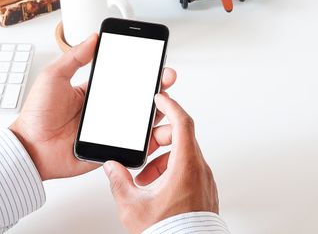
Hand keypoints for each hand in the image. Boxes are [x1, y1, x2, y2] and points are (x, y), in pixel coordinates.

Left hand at [9, 34, 176, 180]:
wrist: (29, 147)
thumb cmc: (36, 114)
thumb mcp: (54, 77)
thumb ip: (74, 58)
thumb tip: (93, 37)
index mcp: (94, 92)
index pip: (123, 79)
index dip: (140, 71)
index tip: (154, 59)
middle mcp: (104, 111)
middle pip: (137, 99)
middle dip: (156, 88)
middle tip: (165, 78)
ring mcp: (108, 131)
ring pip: (139, 122)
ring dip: (156, 112)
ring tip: (165, 103)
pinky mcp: (108, 149)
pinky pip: (131, 145)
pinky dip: (146, 140)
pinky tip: (155, 130)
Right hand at [104, 94, 218, 233]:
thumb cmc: (167, 233)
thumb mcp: (133, 206)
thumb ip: (119, 181)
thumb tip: (112, 168)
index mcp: (185, 167)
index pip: (182, 123)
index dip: (171, 106)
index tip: (161, 98)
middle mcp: (200, 170)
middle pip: (182, 138)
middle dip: (159, 139)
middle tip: (144, 149)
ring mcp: (205, 181)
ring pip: (185, 155)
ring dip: (164, 159)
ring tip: (146, 178)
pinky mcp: (205, 191)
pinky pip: (189, 170)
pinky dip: (173, 170)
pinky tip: (157, 187)